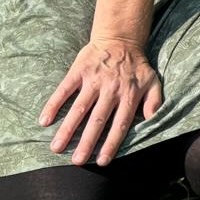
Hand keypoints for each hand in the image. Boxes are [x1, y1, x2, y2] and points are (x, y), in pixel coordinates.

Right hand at [40, 37, 163, 165]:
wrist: (120, 38)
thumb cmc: (137, 65)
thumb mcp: (153, 81)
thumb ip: (155, 102)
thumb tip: (154, 121)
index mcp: (129, 94)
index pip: (120, 124)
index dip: (112, 143)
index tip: (102, 161)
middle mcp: (111, 89)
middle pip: (98, 120)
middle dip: (87, 142)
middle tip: (77, 161)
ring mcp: (93, 80)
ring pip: (79, 108)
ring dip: (67, 129)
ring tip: (56, 148)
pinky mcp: (79, 71)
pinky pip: (64, 89)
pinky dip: (53, 104)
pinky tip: (44, 121)